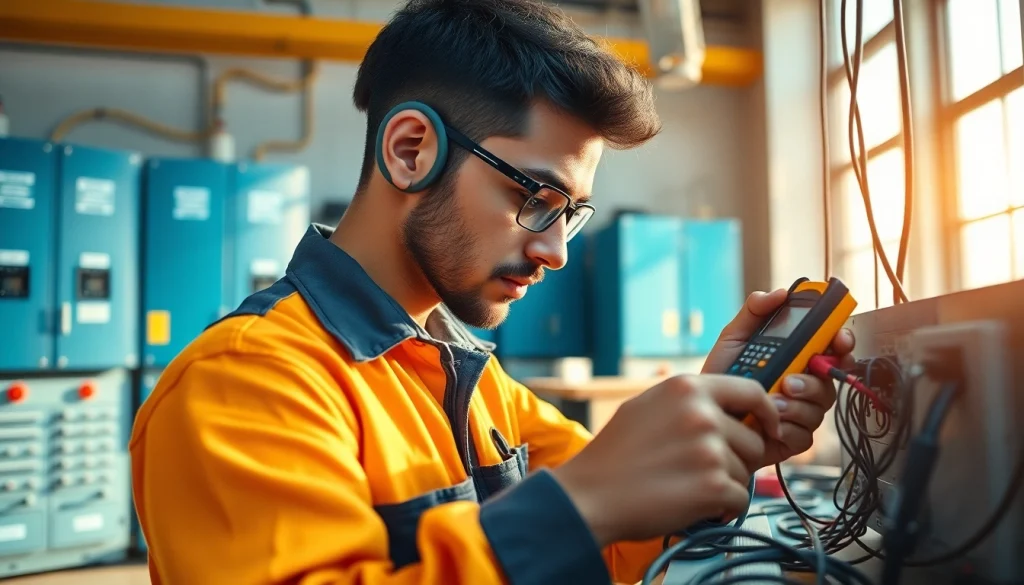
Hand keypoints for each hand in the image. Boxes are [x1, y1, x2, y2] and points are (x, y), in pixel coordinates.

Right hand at [550, 375, 781, 545]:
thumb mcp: (648, 406)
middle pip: (752, 439)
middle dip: (736, 459)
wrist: (590, 496)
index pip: (751, 392)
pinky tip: (691, 504)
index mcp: (686, 387)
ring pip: (747, 472)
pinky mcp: (714, 486)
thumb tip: (730, 409)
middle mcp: (702, 413)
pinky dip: (722, 509)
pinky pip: (741, 499)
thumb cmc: (615, 455)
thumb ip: (689, 401)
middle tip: (700, 471)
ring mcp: (710, 450)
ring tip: (685, 486)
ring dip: (724, 485)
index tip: (768, 428)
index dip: (766, 413)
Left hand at [702, 289, 855, 466]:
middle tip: (790, 380)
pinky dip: (788, 426)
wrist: (705, 413)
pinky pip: (805, 433)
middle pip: (832, 377)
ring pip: (820, 406)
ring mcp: (802, 411)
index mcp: (797, 357)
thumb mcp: (734, 338)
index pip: (832, 346)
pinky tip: (769, 424)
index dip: (842, 341)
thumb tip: (780, 293)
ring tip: (771, 401)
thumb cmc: (722, 375)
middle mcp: (805, 383)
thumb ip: (754, 313)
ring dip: (797, 404)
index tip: (839, 339)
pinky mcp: (794, 437)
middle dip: (817, 378)